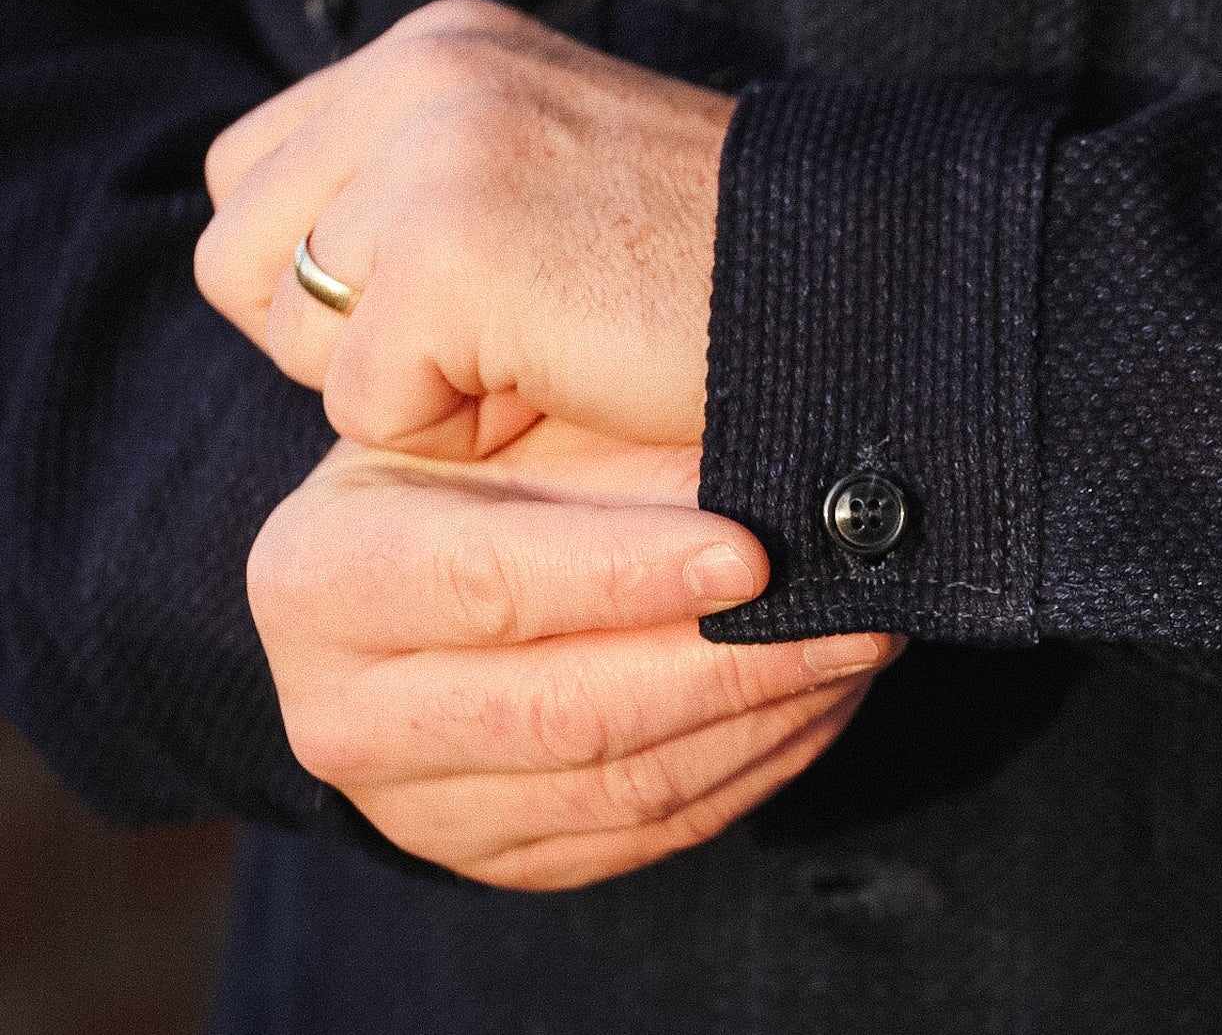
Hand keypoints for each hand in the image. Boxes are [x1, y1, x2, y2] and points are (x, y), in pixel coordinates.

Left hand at [196, 0, 730, 458]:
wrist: (853, 287)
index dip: (336, 274)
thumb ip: (422, 186)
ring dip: (403, 382)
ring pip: (289, 328)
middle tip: (489, 347)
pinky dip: (457, 429)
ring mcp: (433, 151)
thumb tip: (306, 274)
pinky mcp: (452, 249)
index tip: (468, 306)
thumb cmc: (713, 273)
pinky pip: (363, 401)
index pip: (259, 175)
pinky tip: (563, 384)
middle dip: (341, 334)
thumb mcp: (548, 180)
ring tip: (537, 359)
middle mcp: (421, 71)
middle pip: (237, 252)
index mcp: (442, 46)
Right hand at [250, 420, 899, 890]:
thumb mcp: (513, 406)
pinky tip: (816, 703)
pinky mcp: (493, 857)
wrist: (419, 560)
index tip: (754, 552)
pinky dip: (750, 768)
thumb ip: (596, 416)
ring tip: (857, 648)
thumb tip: (752, 450)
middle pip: (569, 712)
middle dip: (735, 663)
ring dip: (766, 720)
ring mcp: (413, 806)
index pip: (493, 584)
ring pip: (624, 787)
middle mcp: (342, 712)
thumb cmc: (481, 457)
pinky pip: (644, 833)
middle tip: (856, 612)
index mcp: (321, 577)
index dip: (630, 574)